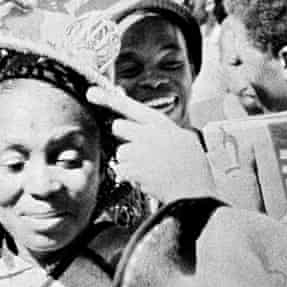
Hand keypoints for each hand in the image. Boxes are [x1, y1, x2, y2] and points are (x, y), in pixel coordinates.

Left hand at [87, 86, 216, 202]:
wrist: (194, 193)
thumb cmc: (192, 168)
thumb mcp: (184, 139)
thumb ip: (161, 130)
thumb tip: (142, 125)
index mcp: (162, 125)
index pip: (130, 106)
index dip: (108, 98)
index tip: (92, 93)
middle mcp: (149, 135)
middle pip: (118, 127)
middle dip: (125, 138)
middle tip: (140, 150)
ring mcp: (140, 153)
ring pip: (120, 152)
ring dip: (130, 161)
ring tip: (150, 168)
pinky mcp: (134, 170)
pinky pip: (121, 169)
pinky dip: (131, 176)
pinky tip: (148, 178)